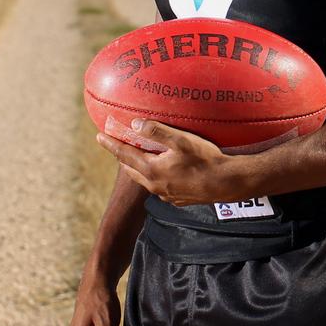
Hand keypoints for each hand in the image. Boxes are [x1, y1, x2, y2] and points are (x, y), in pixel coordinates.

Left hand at [96, 119, 241, 205]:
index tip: (99, 136)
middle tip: (118, 143)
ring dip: (137, 166)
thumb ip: (156, 131)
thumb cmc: (205, 159)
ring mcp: (165, 194)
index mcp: (152, 170)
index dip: (111, 144)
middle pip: (131, 168)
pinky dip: (153, 175)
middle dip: (122, 155)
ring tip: (137, 154)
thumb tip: (134, 125)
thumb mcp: (180, 140)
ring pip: (144, 179)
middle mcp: (155, 185)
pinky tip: (161, 169)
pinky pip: (157, 186)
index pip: (124, 154)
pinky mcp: (176, 199)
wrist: (226, 183)